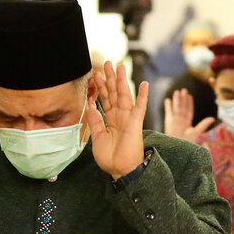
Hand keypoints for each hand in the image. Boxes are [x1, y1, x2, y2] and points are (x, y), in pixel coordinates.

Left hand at [86, 62, 148, 178]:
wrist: (120, 170)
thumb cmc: (110, 158)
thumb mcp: (97, 137)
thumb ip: (95, 121)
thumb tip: (89, 106)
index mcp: (111, 120)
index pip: (105, 100)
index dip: (100, 87)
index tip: (95, 75)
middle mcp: (120, 117)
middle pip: (114, 93)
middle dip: (110, 78)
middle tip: (106, 63)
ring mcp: (128, 119)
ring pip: (125, 96)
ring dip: (122, 81)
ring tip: (120, 66)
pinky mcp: (136, 124)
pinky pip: (140, 108)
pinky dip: (142, 96)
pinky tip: (144, 84)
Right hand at [164, 88, 212, 141]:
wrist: (177, 147)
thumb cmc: (187, 142)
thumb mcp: (197, 132)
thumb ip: (204, 124)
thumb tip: (212, 118)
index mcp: (188, 122)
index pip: (189, 110)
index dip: (189, 103)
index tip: (189, 96)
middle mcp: (181, 120)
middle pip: (182, 107)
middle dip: (183, 99)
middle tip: (183, 90)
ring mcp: (174, 120)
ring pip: (176, 107)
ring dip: (176, 100)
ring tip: (177, 92)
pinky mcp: (168, 121)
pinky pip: (168, 112)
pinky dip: (168, 106)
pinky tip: (168, 100)